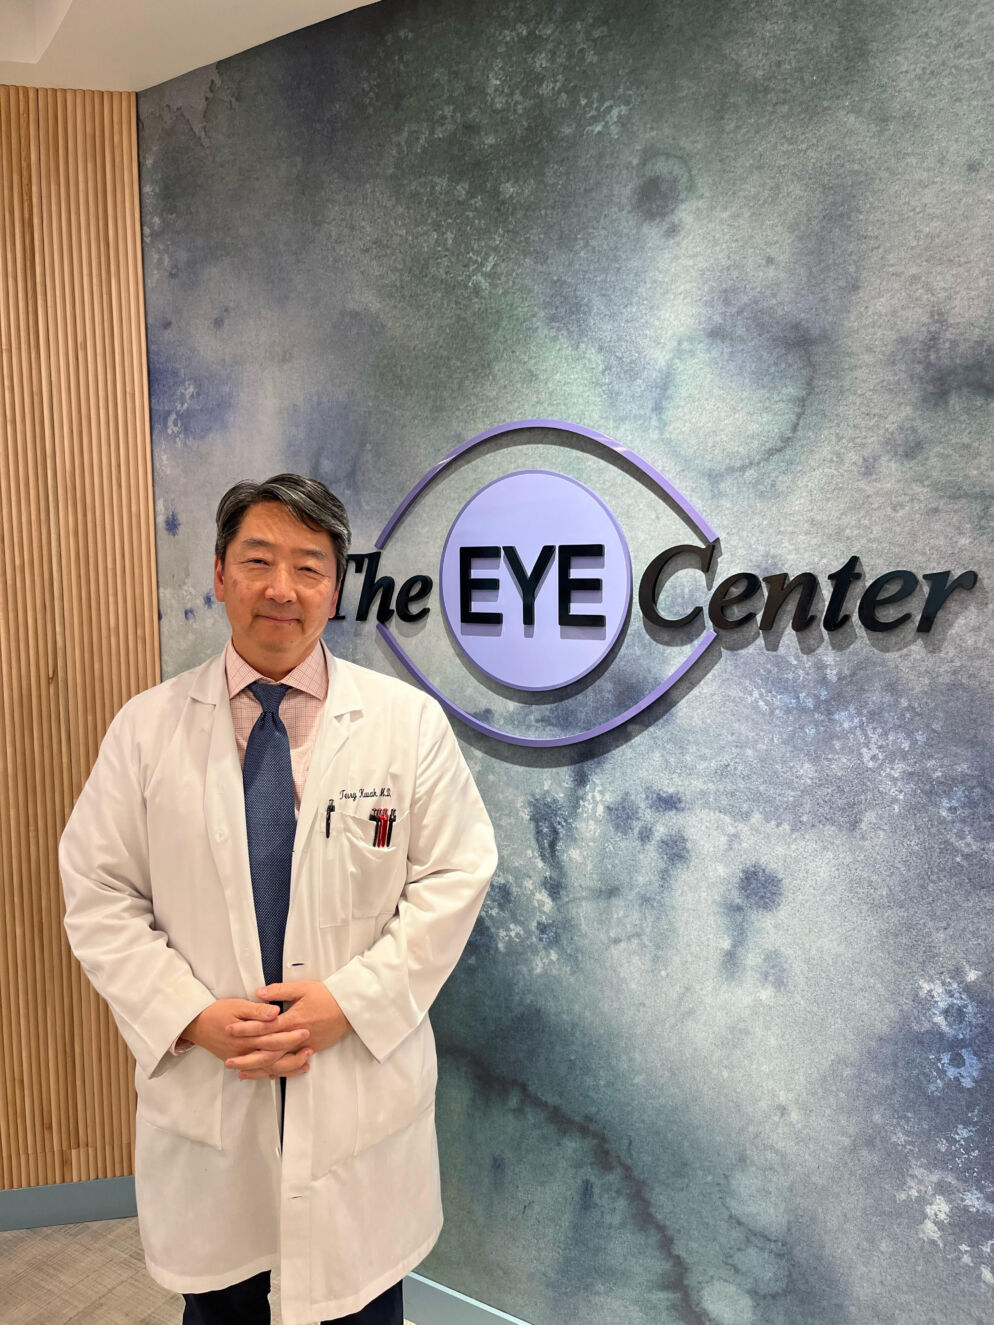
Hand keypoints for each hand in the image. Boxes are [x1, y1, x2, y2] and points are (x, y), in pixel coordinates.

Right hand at [182, 998, 312, 1079]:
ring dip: (287, 1068)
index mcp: (246, 1036)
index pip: (273, 1038)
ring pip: (267, 1069)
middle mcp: (244, 1052)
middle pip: (273, 1056)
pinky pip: (258, 1072)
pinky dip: (272, 1073)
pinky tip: (284, 1073)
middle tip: (310, 1048)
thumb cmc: (218, 1011)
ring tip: (305, 1064)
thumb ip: (258, 1011)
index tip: (306, 1032)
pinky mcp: (239, 1062)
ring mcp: (241, 1059)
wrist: (197, 1024)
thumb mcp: (238, 1005)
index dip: (290, 1036)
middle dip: (293, 1054)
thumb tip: (276, 1012)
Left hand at [223, 981, 351, 1079]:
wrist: (350, 1008)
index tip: (229, 1030)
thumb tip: (257, 993)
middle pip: (267, 1051)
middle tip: (228, 1061)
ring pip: (277, 1062)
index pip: (263, 1027)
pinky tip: (265, 1074)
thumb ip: (279, 991)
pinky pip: (290, 1065)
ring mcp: (303, 1047)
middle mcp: (295, 1037)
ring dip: (258, 1069)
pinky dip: (277, 1071)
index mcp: (291, 1019)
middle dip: (246, 1057)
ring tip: (241, 1073)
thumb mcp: (303, 987)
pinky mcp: (310, 1051)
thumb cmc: (326, 995)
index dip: (245, 1029)